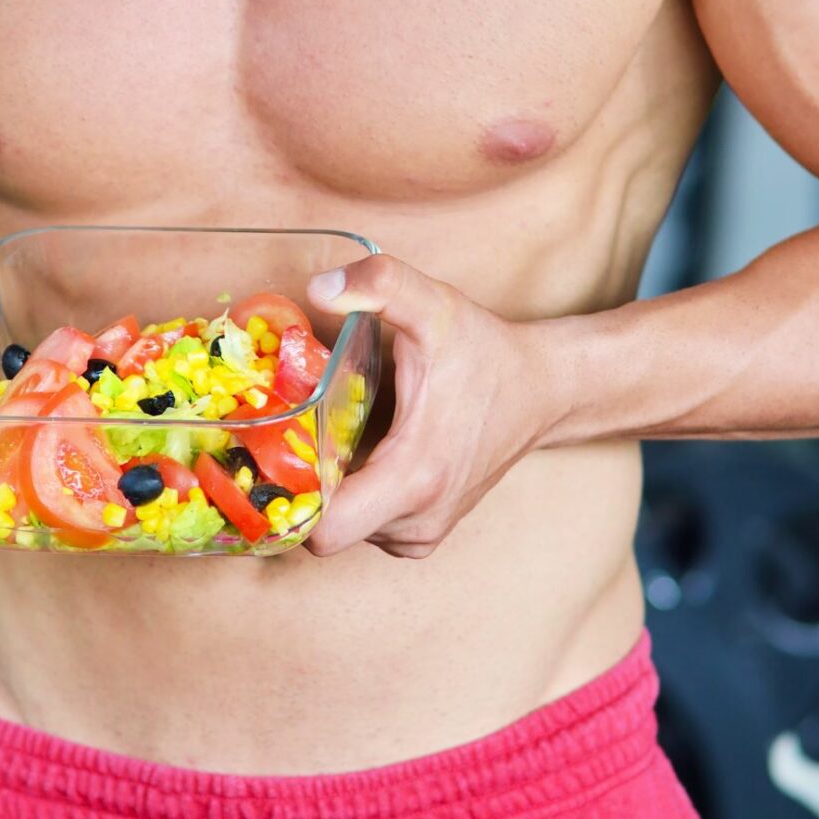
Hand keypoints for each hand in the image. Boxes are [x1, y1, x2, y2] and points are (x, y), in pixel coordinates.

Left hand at [301, 255, 557, 556]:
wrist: (544, 391)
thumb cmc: (487, 353)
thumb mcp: (435, 306)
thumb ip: (381, 284)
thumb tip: (319, 287)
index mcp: (413, 477)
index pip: (323, 532)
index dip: (288, 497)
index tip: (274, 452)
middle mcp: (418, 520)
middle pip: (323, 532)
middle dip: (301, 490)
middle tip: (294, 434)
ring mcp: (423, 534)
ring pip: (344, 531)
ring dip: (330, 493)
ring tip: (333, 439)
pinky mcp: (426, 534)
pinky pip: (367, 529)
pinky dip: (355, 500)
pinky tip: (362, 455)